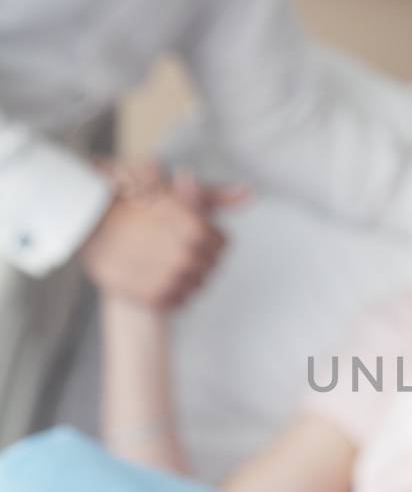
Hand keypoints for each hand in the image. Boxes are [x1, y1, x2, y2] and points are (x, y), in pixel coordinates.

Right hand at [81, 163, 245, 307]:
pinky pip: (177, 303)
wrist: (83, 221)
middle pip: (211, 266)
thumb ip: (213, 196)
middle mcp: (185, 256)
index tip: (187, 230)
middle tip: (169, 243)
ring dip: (185, 275)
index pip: (222, 244)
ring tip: (159, 258)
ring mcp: (168, 279)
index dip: (208, 236)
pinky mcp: (150, 297)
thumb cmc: (128, 198)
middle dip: (197, 255)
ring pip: (197, 286)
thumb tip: (248, 192)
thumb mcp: (171, 189)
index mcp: (195, 228)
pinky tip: (152, 274)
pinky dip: (169, 292)